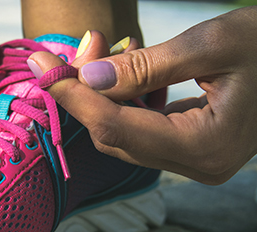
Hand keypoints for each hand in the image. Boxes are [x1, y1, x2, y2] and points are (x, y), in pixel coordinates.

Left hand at [29, 6, 256, 184]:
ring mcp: (194, 160)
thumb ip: (146, 65)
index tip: (43, 67)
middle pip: (114, 136)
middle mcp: (197, 164)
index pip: (116, 127)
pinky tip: (121, 70)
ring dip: (100, 95)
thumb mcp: (213, 43)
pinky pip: (140, 129)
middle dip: (82, 94)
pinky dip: (122, 100)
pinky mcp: (190, 147)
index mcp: (206, 146)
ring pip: (123, 134)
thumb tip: (87, 77)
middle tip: (64, 56)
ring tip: (97, 52)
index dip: (74, 97)